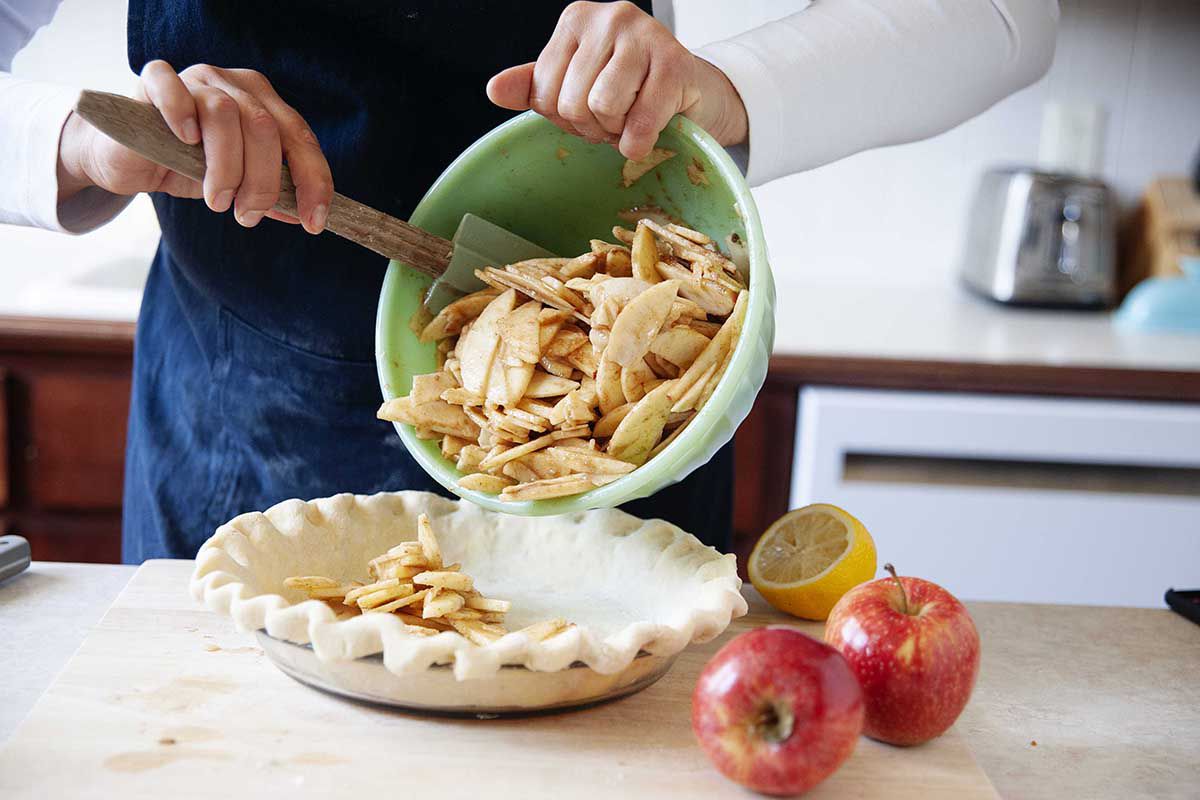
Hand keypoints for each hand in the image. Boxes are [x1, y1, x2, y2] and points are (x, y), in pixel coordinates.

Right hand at [57, 61, 332, 232]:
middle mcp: (234, 85)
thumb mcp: (236, 185)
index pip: (300, 137)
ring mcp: (195, 78)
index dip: (312, 181)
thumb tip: (303, 217)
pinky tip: (186, 142)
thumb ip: (269, 195)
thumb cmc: (188, 168)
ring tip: (216, 200)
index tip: (313, 223)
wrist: (130, 160)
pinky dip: (180, 113)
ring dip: (225, 167)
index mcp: (264, 104)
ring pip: (223, 113)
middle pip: (264, 127)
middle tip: (247, 215)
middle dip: (263, 182)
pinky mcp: (153, 81)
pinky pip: (169, 86)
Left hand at [487, 1, 746, 160]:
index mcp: (576, 21)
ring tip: (633, 119)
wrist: (694, 93)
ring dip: (617, 131)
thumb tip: (494, 90)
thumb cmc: (631, 90)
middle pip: (571, 102)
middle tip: (616, 118)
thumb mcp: (574, 86)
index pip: (544, 92)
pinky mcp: (675, 63)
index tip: (592, 110)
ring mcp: (645, 35)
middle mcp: (609, 17)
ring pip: (602, 107)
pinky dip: (640, 141)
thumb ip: (534, 87)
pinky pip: (639, 122)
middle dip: (593, 126)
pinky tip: (651, 131)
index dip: (566, 117)